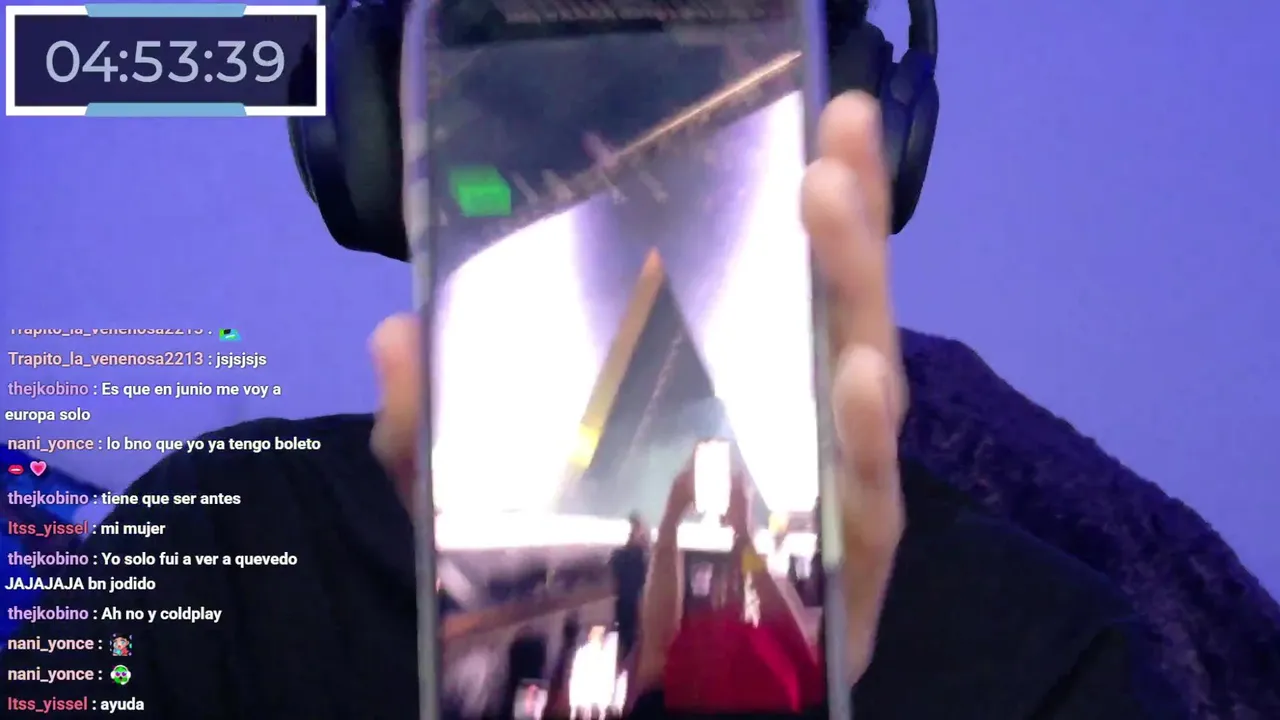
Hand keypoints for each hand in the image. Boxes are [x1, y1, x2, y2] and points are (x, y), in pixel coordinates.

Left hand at [368, 91, 906, 686]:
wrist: (612, 719)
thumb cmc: (569, 605)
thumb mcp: (480, 512)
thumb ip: (430, 435)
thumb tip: (391, 334)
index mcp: (734, 408)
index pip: (780, 295)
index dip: (807, 212)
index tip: (816, 118)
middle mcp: (794, 446)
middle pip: (836, 323)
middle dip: (845, 226)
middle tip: (837, 135)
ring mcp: (825, 513)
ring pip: (864, 400)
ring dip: (857, 303)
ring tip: (834, 210)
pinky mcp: (838, 589)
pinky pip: (864, 516)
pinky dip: (863, 450)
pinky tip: (857, 383)